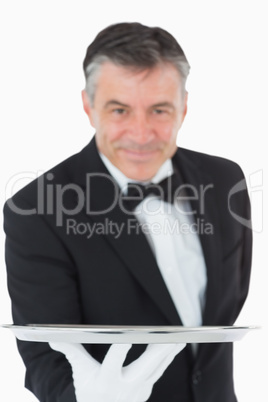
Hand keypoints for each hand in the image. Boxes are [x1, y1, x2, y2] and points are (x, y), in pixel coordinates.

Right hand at [49, 342, 185, 401]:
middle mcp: (125, 387)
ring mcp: (138, 390)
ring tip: (180, 337)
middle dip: (159, 352)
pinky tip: (175, 346)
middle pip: (145, 368)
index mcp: (106, 381)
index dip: (119, 352)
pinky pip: (159, 371)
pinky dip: (168, 358)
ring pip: (157, 369)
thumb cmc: (89, 392)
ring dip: (169, 353)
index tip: (126, 339)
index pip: (112, 365)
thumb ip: (71, 352)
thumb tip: (53, 337)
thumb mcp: (79, 373)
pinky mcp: (146, 389)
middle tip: (171, 337)